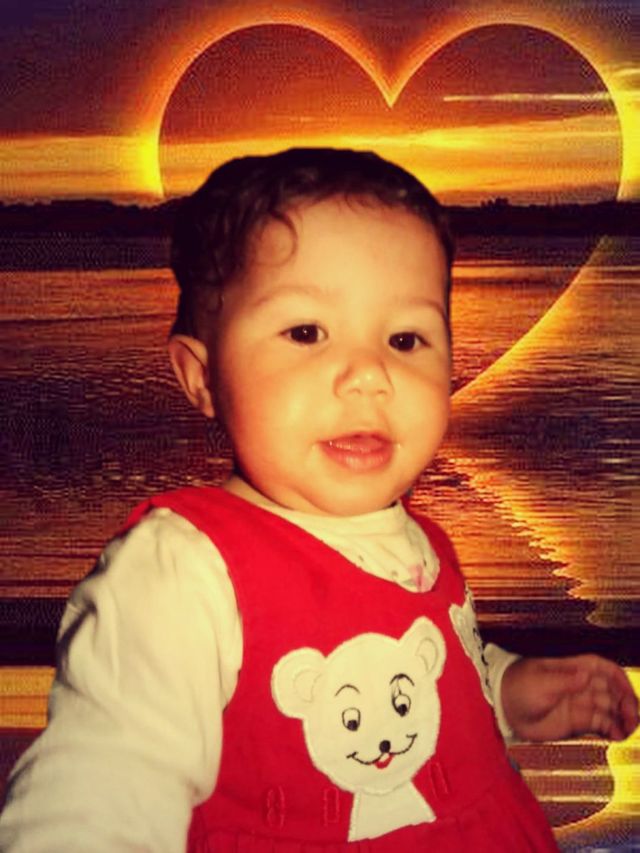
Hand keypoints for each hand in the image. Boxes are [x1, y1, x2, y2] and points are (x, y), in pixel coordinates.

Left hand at [501, 654, 638, 741]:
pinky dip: (612, 729)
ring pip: (609, 708)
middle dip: (626, 702)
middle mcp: (581, 685)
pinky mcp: (576, 721)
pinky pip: (600, 724)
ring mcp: (580, 703)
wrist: (505, 707)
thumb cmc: (519, 687)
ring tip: (629, 730)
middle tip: (633, 718)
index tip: (630, 693)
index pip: (604, 669)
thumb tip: (586, 675)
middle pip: (612, 690)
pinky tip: (618, 736)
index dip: (620, 679)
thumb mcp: (540, 682)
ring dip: (622, 717)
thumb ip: (564, 681)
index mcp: (573, 668)